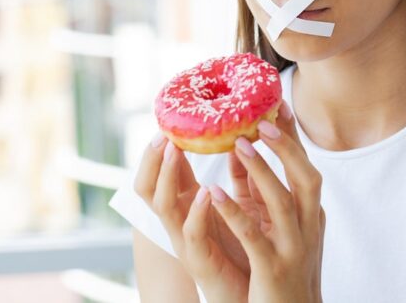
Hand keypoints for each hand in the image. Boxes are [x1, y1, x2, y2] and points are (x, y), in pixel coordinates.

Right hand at [134, 132, 253, 302]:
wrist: (256, 296)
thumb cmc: (247, 248)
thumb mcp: (240, 205)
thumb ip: (238, 177)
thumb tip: (242, 138)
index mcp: (188, 205)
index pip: (164, 172)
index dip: (161, 148)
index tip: (169, 120)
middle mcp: (180, 220)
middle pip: (149, 186)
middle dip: (152, 158)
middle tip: (163, 132)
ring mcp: (185, 239)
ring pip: (162, 205)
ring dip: (166, 175)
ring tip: (174, 150)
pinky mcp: (199, 260)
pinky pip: (191, 233)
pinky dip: (197, 211)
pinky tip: (207, 192)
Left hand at [209, 101, 325, 302]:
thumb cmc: (281, 268)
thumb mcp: (277, 225)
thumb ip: (261, 190)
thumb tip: (241, 149)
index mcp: (310, 215)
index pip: (305, 167)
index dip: (293, 137)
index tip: (279, 104)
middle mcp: (308, 227)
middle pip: (306, 179)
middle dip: (286, 148)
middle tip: (263, 120)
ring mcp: (293, 248)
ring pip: (282, 203)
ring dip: (262, 172)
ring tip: (240, 144)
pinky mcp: (272, 268)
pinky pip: (253, 236)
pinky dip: (234, 213)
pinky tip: (214, 193)